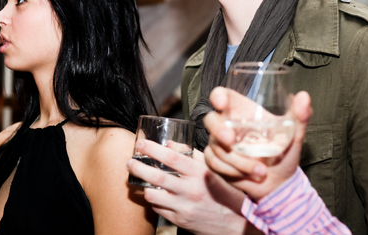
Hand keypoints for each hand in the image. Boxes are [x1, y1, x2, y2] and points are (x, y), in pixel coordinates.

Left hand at [127, 141, 258, 234]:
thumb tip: (169, 143)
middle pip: (156, 176)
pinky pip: (159, 209)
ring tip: (138, 179)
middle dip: (138, 167)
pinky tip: (154, 194)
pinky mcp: (180, 220)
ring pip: (153, 195)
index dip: (152, 149)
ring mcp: (184, 207)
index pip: (171, 157)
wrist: (237, 223)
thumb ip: (192, 155)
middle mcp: (191, 190)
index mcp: (200, 173)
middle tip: (130, 161)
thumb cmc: (226, 191)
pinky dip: (154, 200)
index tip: (141, 144)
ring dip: (143, 186)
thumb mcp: (213, 169)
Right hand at [203, 87, 311, 201]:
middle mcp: (227, 124)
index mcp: (241, 111)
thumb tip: (304, 96)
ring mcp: (218, 142)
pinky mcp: (215, 160)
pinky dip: (232, 170)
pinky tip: (249, 174)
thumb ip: (299, 115)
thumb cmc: (283, 153)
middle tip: (231, 141)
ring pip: (216, 147)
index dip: (217, 96)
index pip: (222, 96)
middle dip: (218, 131)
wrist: (278, 182)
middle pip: (210, 120)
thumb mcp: (293, 134)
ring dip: (238, 161)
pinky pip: (214, 162)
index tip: (221, 103)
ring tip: (261, 170)